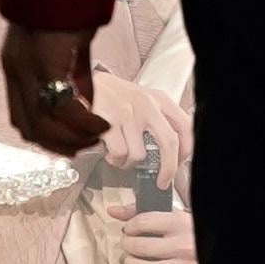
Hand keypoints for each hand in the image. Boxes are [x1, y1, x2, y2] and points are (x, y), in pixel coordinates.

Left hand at [0, 25, 109, 156]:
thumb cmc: (71, 6)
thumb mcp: (71, 51)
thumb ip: (75, 78)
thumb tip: (87, 105)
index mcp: (16, 66)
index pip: (21, 117)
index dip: (44, 138)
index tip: (70, 144)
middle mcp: (15, 70)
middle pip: (29, 128)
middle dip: (58, 145)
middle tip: (85, 147)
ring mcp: (26, 68)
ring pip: (44, 125)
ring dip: (73, 138)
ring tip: (97, 135)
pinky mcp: (44, 62)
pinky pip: (64, 108)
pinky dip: (84, 123)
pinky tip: (101, 123)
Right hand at [90, 71, 191, 190]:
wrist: (78, 82)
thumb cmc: (110, 95)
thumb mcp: (140, 99)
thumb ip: (155, 119)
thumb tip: (167, 153)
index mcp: (158, 99)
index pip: (185, 126)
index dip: (186, 150)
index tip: (180, 164)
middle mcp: (147, 104)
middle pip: (170, 143)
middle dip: (169, 169)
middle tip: (162, 181)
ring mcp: (128, 113)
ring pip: (139, 155)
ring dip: (128, 163)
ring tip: (119, 157)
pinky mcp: (109, 122)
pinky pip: (119, 154)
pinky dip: (114, 159)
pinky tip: (108, 152)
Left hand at [110, 198, 201, 263]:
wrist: (211, 254)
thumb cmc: (189, 235)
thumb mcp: (172, 218)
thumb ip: (142, 213)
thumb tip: (113, 211)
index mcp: (181, 224)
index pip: (142, 223)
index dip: (129, 227)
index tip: (129, 230)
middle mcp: (184, 246)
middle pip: (139, 247)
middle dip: (127, 245)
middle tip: (128, 245)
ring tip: (132, 261)